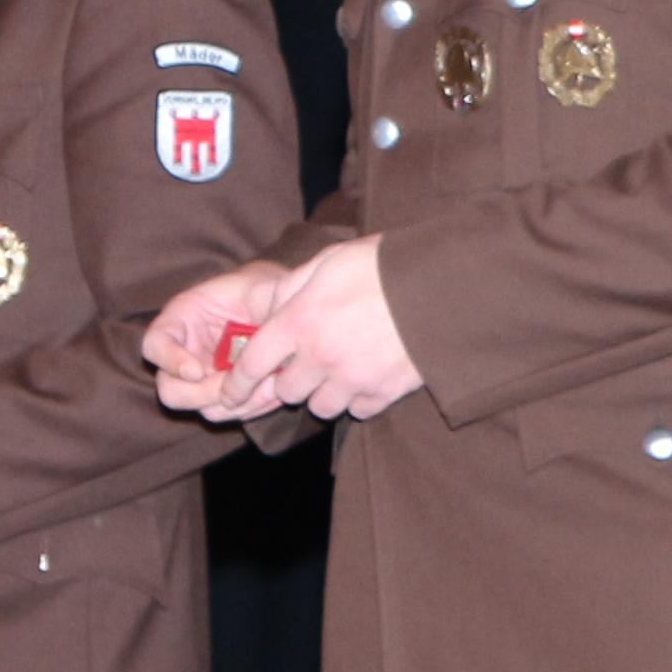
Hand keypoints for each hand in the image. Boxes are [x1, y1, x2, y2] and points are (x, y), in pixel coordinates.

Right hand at [146, 263, 293, 419]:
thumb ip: (255, 297)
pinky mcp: (229, 392)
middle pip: (171, 391)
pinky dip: (251, 407)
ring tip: (267, 384)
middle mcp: (186, 353)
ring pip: (203, 409)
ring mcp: (207, 378)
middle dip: (202, 394)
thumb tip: (258, 328)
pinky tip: (273, 388)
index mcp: (182, 318)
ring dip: (234, 404)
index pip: (153, 344)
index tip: (197, 370)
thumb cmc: (266, 287)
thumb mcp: (259, 284)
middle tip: (234, 385)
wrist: (285, 305)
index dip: (169, 361)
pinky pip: (231, 412)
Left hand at [223, 236, 421, 419]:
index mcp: (299, 322)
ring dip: (323, 393)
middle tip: (303, 362)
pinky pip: (360, 409)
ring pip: (322, 407)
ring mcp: (354, 378)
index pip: (252, 364)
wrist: (442, 284)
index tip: (229, 391)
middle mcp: (321, 357)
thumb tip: (269, 307)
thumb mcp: (326, 262)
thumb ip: (290, 288)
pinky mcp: (386, 391)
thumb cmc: (381, 265)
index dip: (235, 382)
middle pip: (287, 392)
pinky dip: (359, 399)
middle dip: (289, 380)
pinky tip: (366, 377)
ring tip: (337, 371)